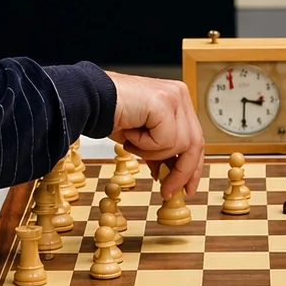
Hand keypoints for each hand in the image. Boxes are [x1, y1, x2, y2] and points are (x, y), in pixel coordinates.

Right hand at [106, 72, 205, 199]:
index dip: (192, 167)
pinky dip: (145, 144)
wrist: (90, 100)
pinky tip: (131, 133)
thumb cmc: (112, 114)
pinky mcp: (163, 102)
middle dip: (182, 172)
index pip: (195, 138)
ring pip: (179, 144)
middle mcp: (180, 95)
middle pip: (195, 143)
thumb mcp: (142, 139)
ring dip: (152, 154)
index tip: (187, 188)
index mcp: (178, 100)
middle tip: (168, 191)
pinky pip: (165, 139)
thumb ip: (159, 152)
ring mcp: (174, 97)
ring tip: (132, 143)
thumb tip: (169, 174)